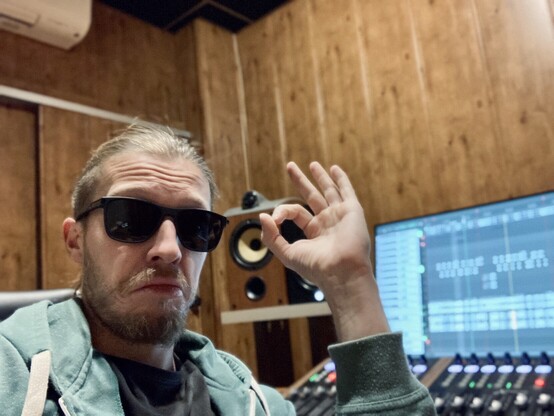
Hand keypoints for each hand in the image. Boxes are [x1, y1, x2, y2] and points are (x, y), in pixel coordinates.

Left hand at [260, 161, 389, 340]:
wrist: (341, 272)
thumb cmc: (316, 267)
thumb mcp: (287, 253)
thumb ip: (272, 237)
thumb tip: (263, 217)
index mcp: (314, 232)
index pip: (296, 212)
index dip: (283, 211)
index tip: (275, 218)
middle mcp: (327, 222)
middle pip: (312, 196)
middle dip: (301, 181)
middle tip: (290, 167)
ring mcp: (340, 215)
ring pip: (329, 191)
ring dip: (320, 176)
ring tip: (311, 164)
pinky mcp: (352, 211)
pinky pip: (346, 191)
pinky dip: (341, 179)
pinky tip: (334, 169)